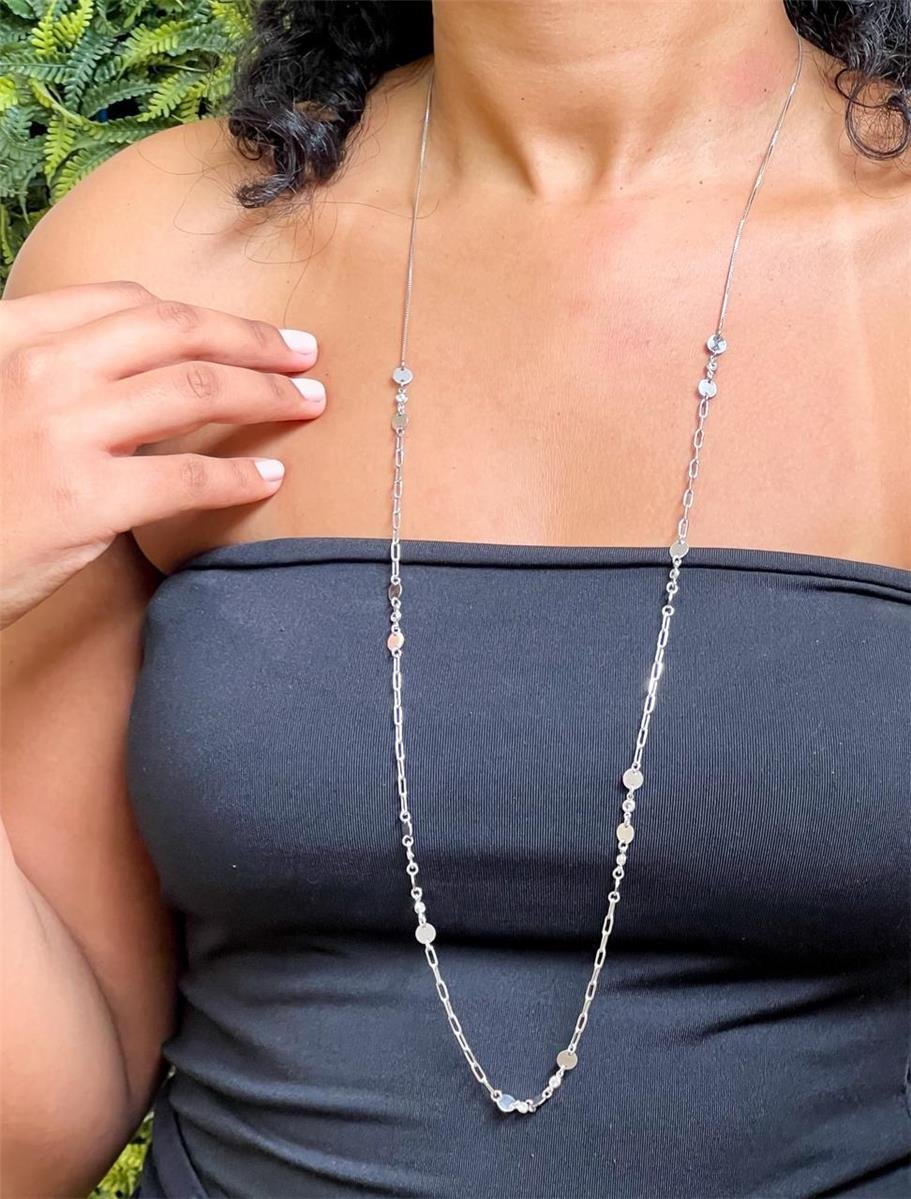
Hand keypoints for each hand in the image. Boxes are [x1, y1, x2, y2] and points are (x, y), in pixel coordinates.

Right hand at [0, 282, 325, 627]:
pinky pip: (188, 477)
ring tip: (308, 402)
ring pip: (196, 391)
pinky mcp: (84, 499)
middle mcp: (39, 371)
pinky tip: (271, 477)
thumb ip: (57, 375)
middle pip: (176, 332)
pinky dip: (241, 476)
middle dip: (253, 337)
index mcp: (14, 337)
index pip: (127, 303)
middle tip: (304, 352)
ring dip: (267, 392)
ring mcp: (61, 432)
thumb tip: (140, 374)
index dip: (203, 314)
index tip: (247, 330)